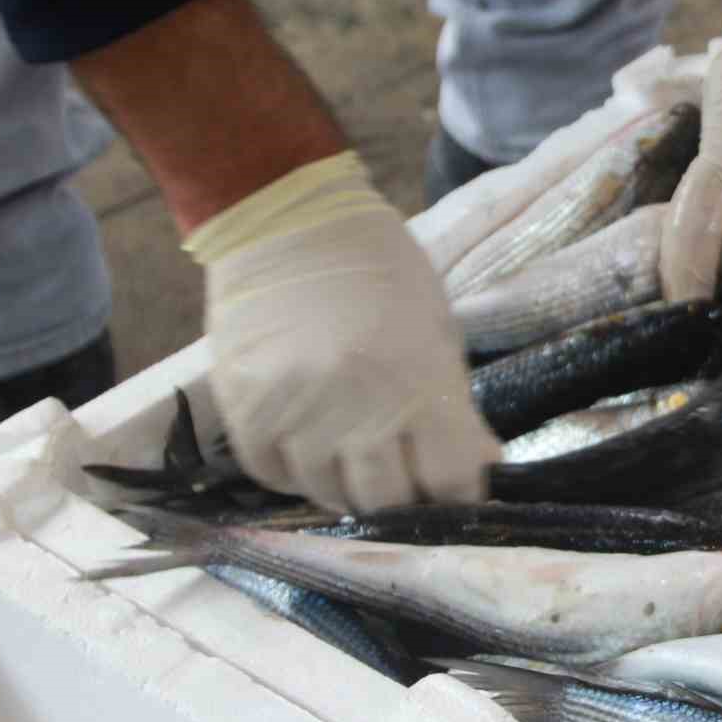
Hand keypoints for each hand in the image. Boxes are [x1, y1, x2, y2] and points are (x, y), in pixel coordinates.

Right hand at [186, 152, 498, 512]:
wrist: (289, 220)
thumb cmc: (380, 268)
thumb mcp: (438, 327)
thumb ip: (454, 404)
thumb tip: (479, 465)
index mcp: (417, 380)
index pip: (449, 481)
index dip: (460, 491)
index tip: (459, 483)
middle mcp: (354, 406)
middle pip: (386, 501)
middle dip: (406, 497)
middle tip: (408, 475)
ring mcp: (293, 412)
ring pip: (327, 495)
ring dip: (350, 486)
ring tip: (359, 457)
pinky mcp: (243, 409)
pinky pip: (273, 475)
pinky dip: (298, 473)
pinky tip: (313, 447)